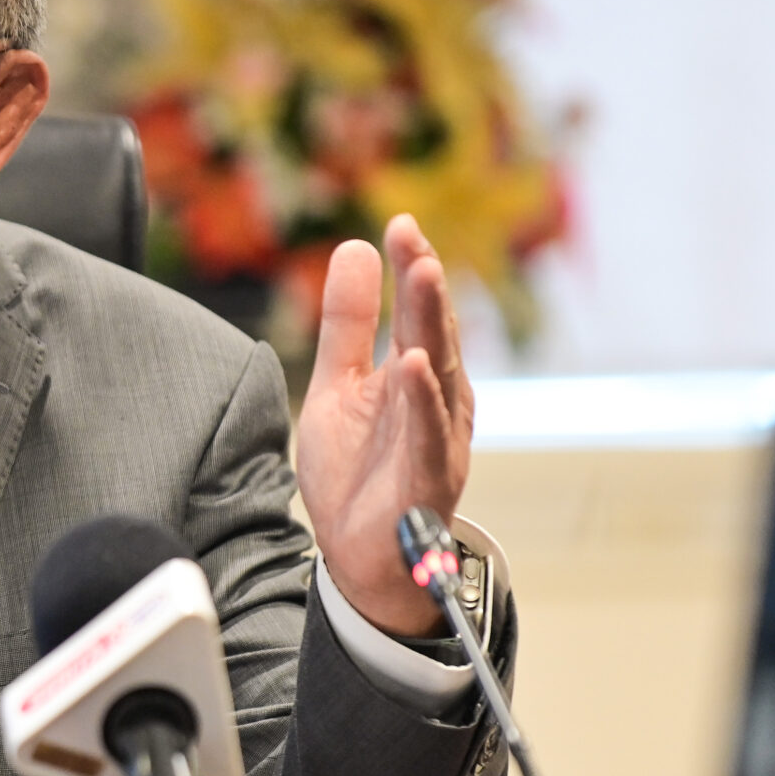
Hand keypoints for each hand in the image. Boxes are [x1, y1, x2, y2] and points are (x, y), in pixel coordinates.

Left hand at [296, 215, 473, 636]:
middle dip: (423, 283)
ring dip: (431, 323)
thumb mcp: (337, 385)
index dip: (409, 267)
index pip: (413, 311)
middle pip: (430, 331)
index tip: (398, 223)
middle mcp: (435, 398)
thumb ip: (347, 324)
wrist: (359, 552)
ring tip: (423, 274)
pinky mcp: (428, 475)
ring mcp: (437, 436)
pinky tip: (411, 365)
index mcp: (414, 374)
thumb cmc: (357, 468)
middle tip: (412, 237)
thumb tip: (355, 247)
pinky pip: (428, 433)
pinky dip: (422, 400)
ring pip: (436, 372)